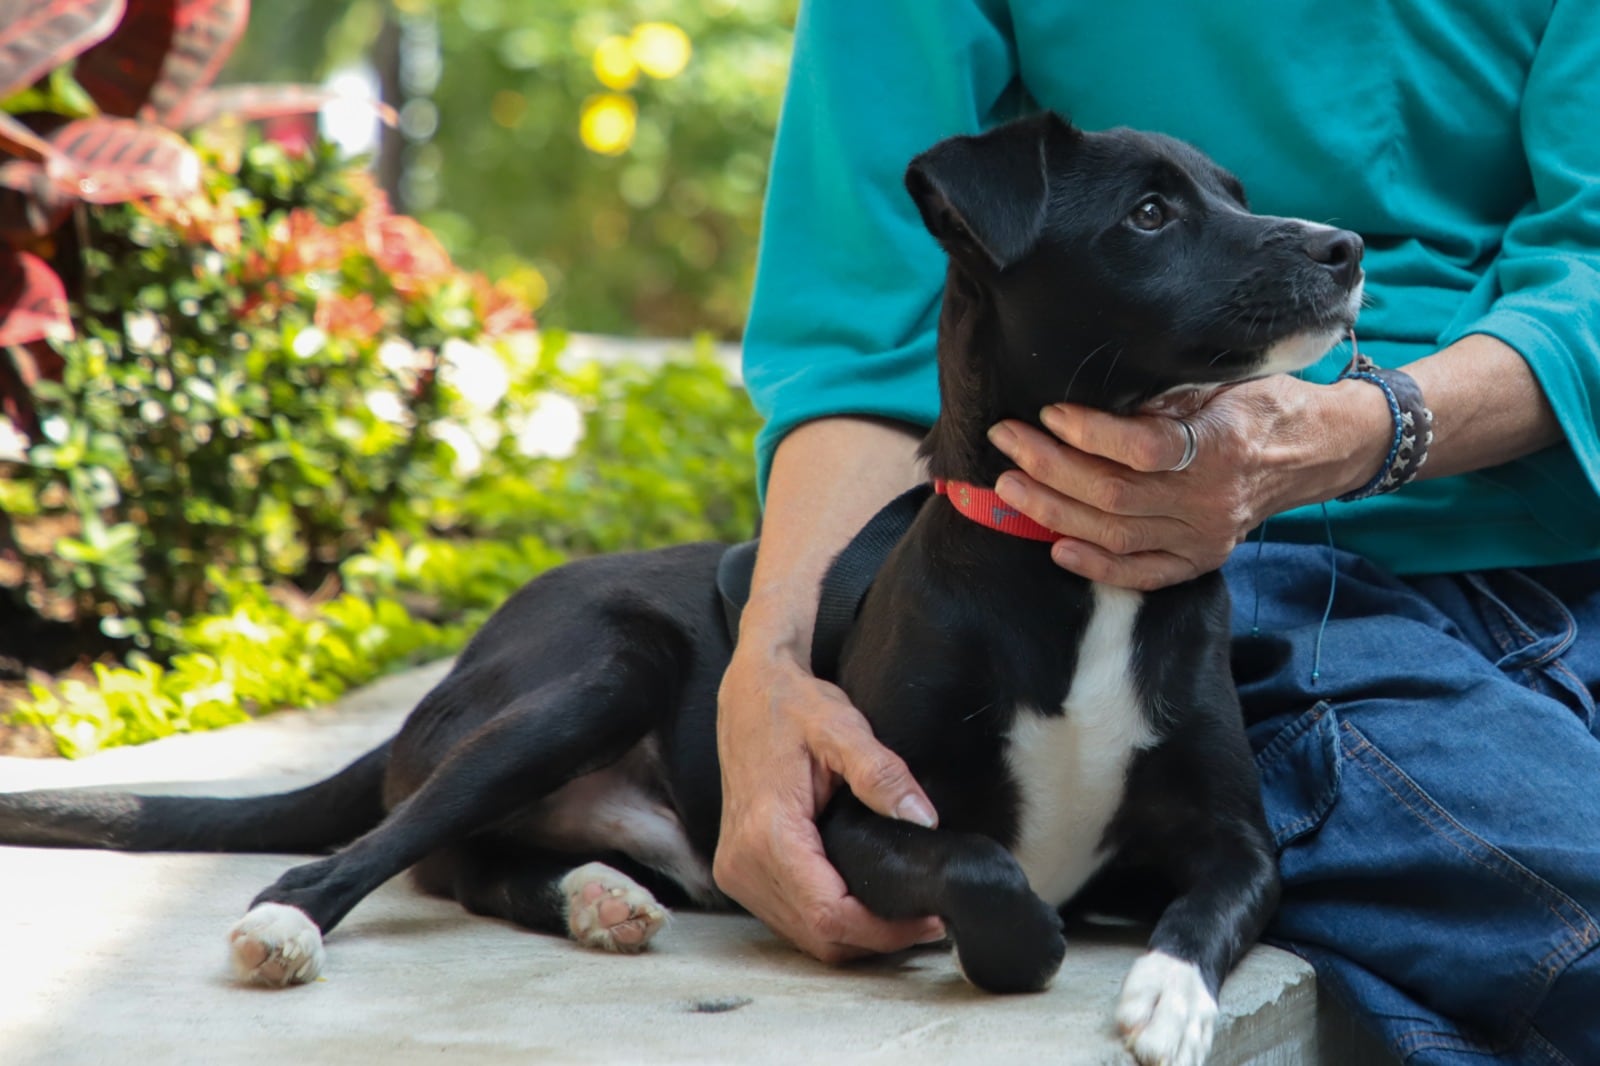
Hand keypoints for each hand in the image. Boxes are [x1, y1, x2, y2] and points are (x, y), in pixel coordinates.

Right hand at [714, 643, 942, 962]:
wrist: (748, 693)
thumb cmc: (793, 706)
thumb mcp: (843, 727)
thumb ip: (882, 773)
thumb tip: (922, 818)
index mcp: (768, 833)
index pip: (830, 915)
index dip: (884, 930)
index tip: (928, 919)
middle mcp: (743, 862)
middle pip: (818, 937)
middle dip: (877, 938)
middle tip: (926, 920)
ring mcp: (736, 871)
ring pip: (804, 936)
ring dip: (854, 935)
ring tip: (903, 913)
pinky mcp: (738, 871)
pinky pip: (790, 918)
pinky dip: (829, 922)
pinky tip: (863, 902)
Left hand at [985, 376, 1384, 589]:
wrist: (1315, 450)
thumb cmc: (1261, 400)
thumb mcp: (1224, 377)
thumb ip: (1168, 388)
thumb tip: (1097, 389)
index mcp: (1223, 441)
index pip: (1144, 447)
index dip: (1090, 434)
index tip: (1049, 413)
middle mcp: (1212, 497)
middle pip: (1115, 493)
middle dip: (1049, 467)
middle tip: (1007, 441)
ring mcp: (1206, 534)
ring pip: (1116, 534)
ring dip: (1054, 512)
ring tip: (1011, 486)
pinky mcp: (1201, 558)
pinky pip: (1142, 573)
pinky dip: (1095, 565)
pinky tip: (1054, 545)